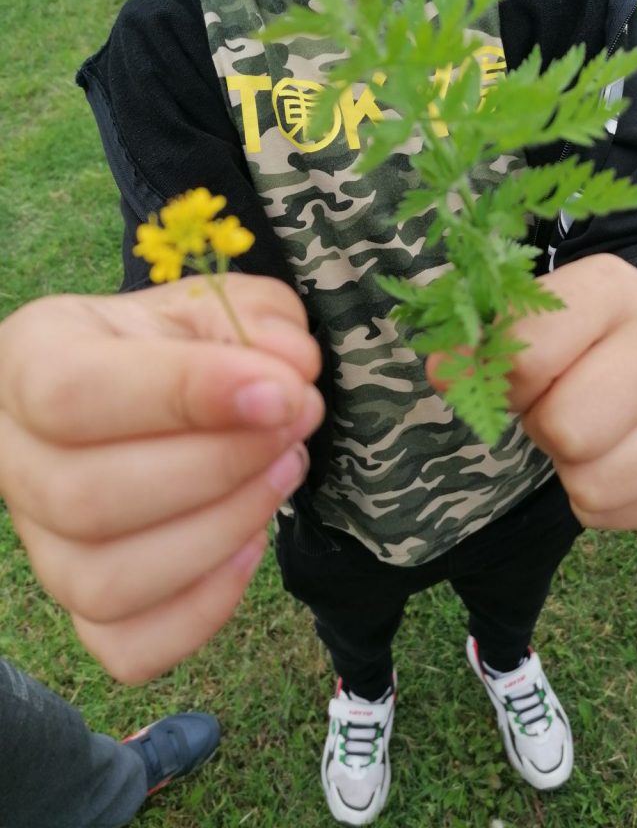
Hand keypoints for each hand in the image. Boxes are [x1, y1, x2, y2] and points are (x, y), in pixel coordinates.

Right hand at [0, 275, 323, 682]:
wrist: (155, 388)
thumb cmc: (181, 343)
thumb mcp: (219, 304)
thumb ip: (258, 319)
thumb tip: (291, 370)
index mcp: (31, 359)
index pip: (75, 392)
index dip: (184, 396)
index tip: (282, 392)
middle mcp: (13, 457)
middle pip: (88, 497)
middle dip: (220, 468)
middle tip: (294, 426)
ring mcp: (41, 543)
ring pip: (104, 582)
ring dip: (221, 532)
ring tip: (283, 472)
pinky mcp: (83, 606)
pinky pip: (128, 647)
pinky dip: (204, 609)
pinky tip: (251, 544)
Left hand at [428, 254, 636, 530]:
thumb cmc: (571, 332)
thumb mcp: (522, 317)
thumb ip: (474, 341)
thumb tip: (445, 372)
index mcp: (613, 288)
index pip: (527, 362)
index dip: (503, 384)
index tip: (514, 378)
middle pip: (569, 430)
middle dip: (544, 427)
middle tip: (553, 409)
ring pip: (598, 483)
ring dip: (571, 469)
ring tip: (584, 431)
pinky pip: (628, 516)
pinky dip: (603, 501)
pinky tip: (610, 458)